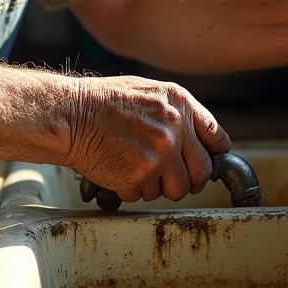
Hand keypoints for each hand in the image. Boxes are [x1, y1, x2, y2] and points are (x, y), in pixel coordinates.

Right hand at [64, 75, 231, 201]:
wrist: (71, 113)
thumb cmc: (104, 100)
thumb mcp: (150, 91)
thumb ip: (178, 111)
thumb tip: (200, 135)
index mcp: (180, 105)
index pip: (216, 138)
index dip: (215, 153)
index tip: (211, 160)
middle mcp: (174, 130)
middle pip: (202, 172)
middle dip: (190, 179)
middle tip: (174, 177)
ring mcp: (157, 156)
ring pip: (176, 190)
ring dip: (160, 186)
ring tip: (139, 168)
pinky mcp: (137, 177)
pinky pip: (145, 196)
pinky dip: (133, 189)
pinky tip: (120, 169)